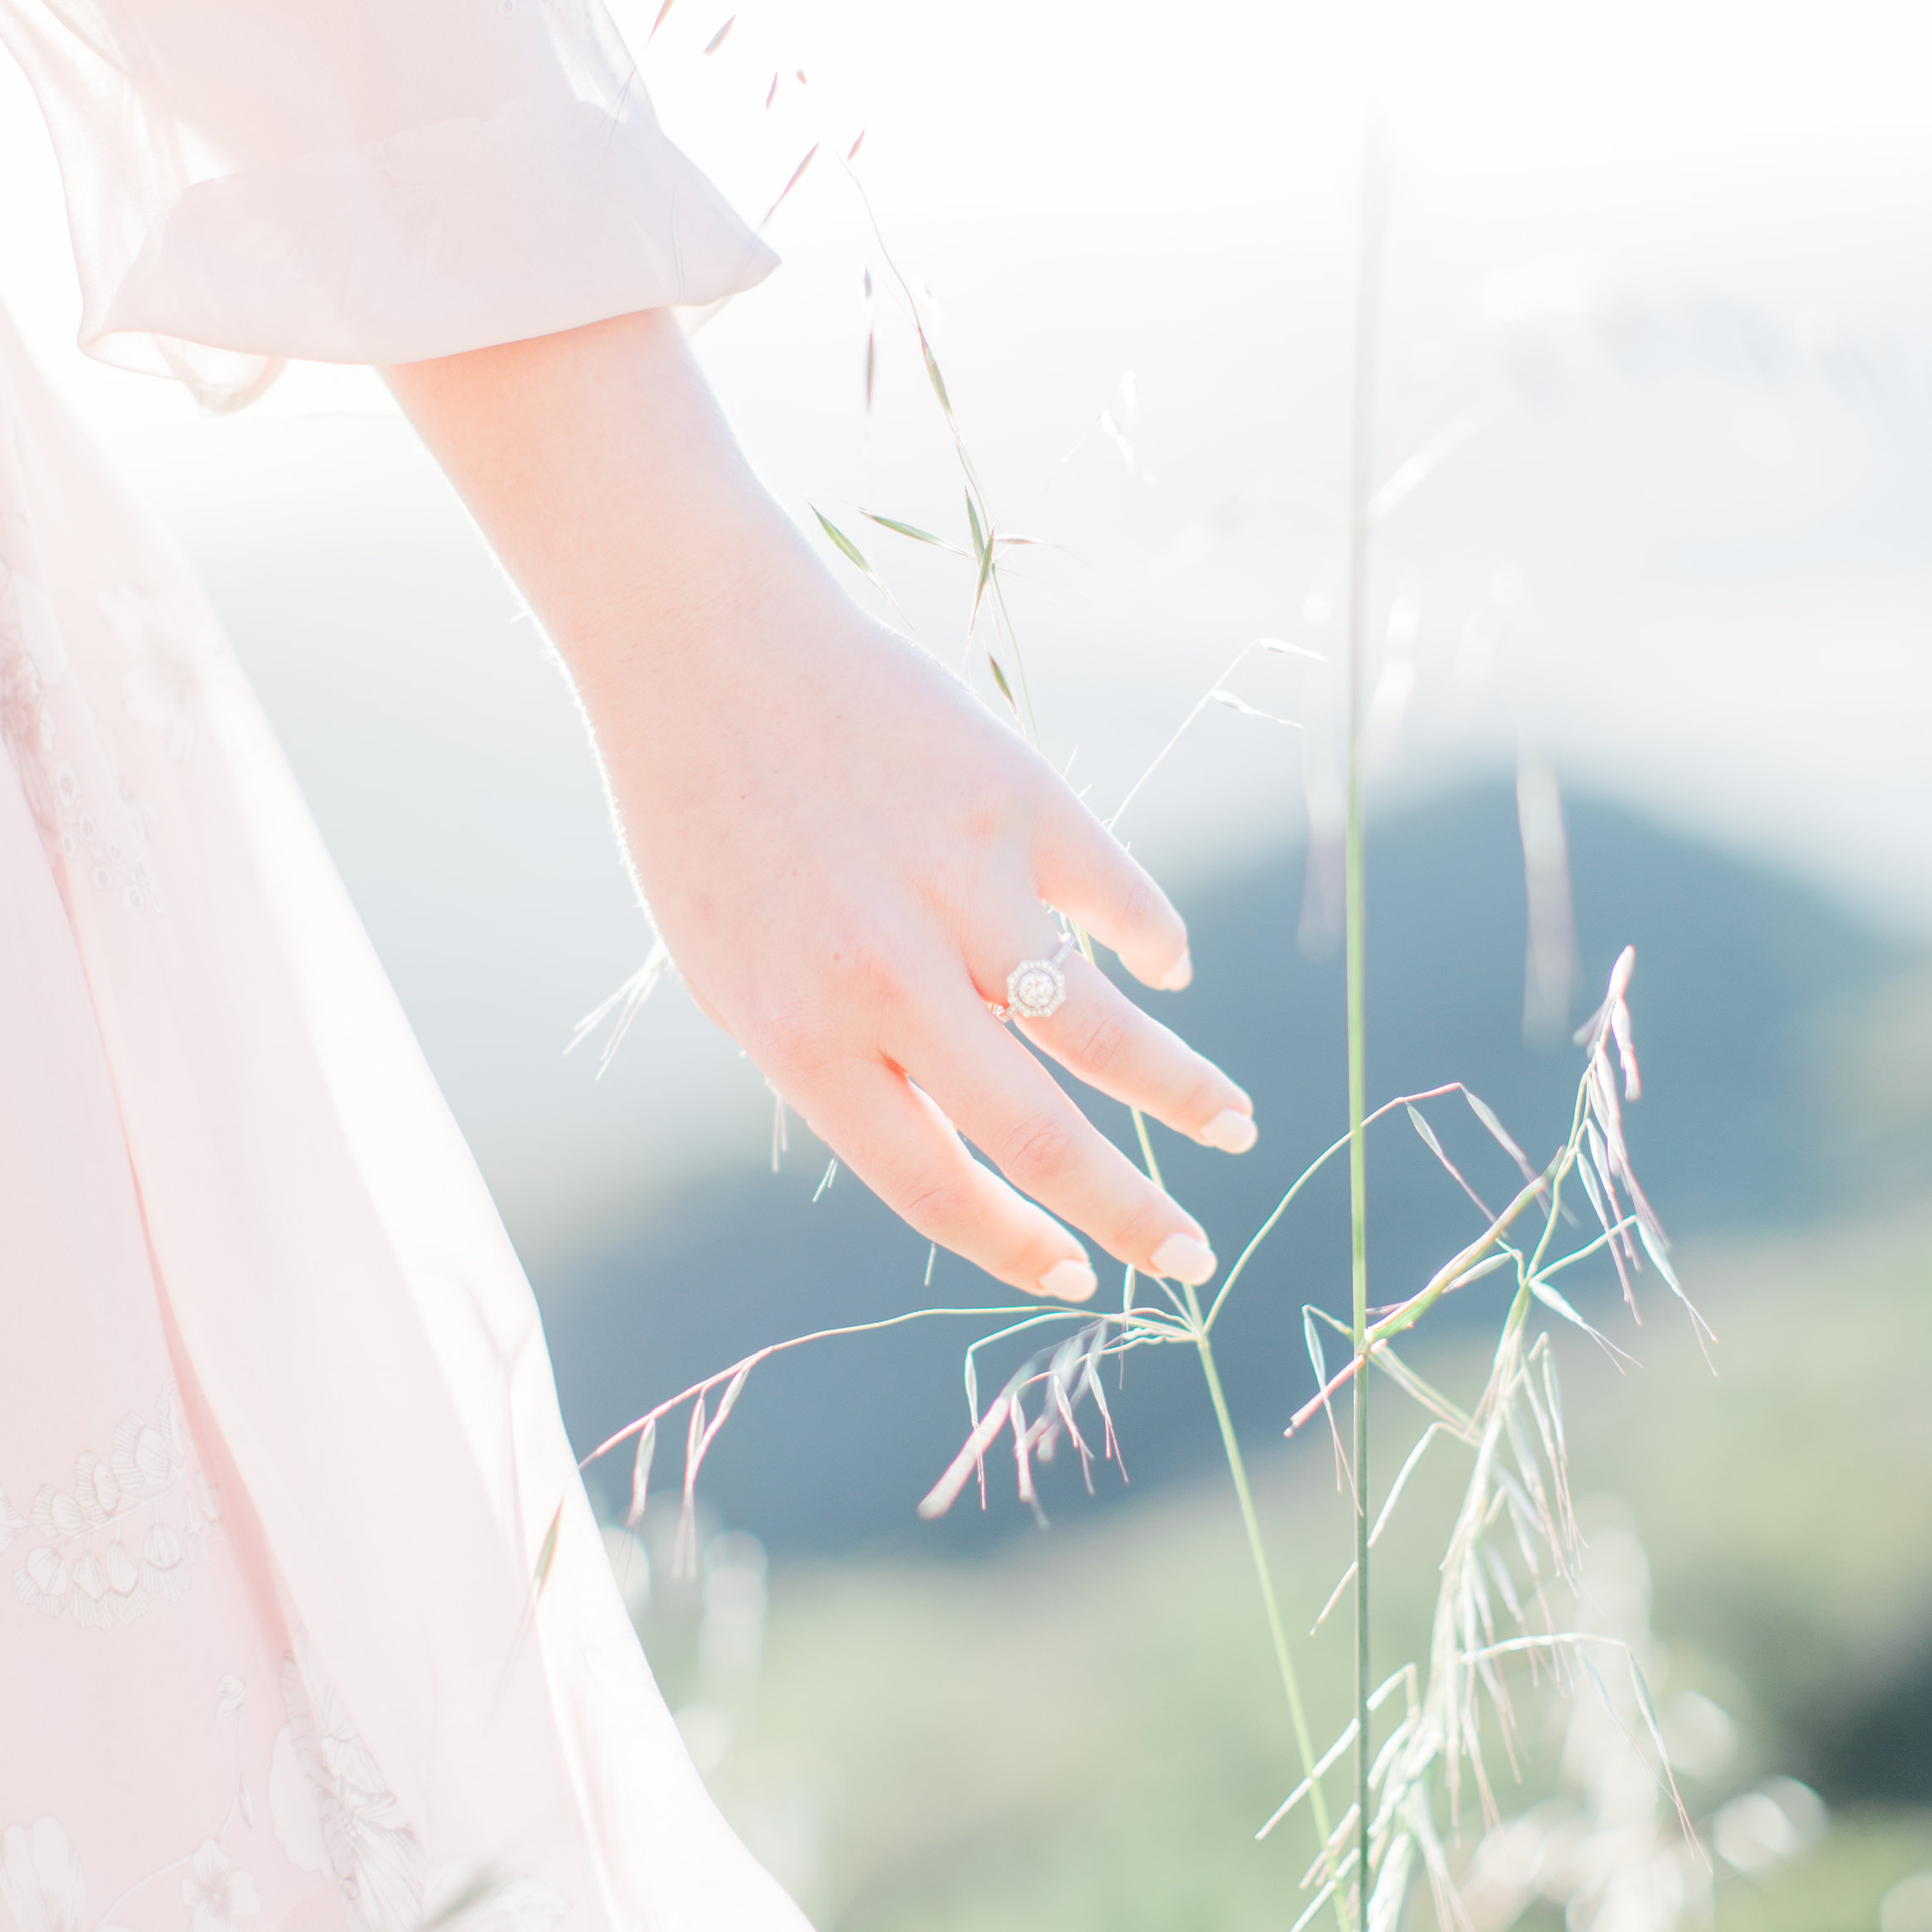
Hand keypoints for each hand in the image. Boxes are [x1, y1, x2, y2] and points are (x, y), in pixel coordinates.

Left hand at [389, 311, 1254, 1298]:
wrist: (702, 651)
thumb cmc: (708, 830)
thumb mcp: (738, 978)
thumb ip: (844, 1065)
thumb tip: (978, 1147)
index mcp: (805, 1035)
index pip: (936, 1182)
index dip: (1019, 1245)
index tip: (1079, 1279)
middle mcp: (889, 974)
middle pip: (1043, 1131)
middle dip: (1133, 1210)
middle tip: (1194, 1256)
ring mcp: (958, 884)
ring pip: (1104, 1023)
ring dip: (1182, 1088)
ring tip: (1229, 1122)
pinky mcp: (1012, 798)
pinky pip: (1112, 893)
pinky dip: (1150, 939)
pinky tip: (1162, 968)